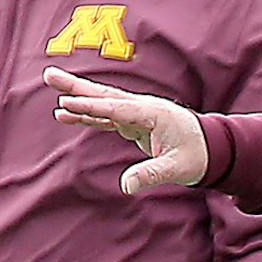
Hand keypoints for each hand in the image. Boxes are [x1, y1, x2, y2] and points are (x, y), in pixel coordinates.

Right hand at [46, 66, 207, 193]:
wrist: (213, 148)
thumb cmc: (198, 156)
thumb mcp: (178, 169)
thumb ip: (152, 175)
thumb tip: (126, 187)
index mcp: (153, 114)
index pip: (116, 109)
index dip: (91, 108)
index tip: (67, 103)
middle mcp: (143, 108)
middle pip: (105, 96)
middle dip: (77, 88)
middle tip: (48, 75)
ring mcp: (137, 114)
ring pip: (103, 103)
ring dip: (78, 97)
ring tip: (52, 88)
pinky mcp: (135, 122)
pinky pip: (106, 117)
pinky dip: (87, 115)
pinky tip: (66, 113)